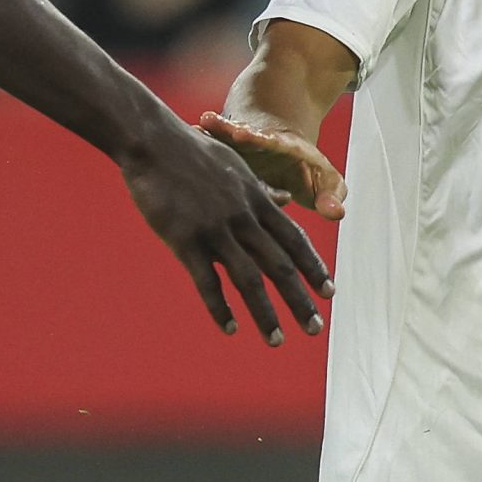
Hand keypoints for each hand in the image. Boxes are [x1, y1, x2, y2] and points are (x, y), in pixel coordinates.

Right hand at [122, 122, 334, 344]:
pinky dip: (220, 308)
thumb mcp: (236, 165)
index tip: (329, 292)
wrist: (152, 141)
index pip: (294, 239)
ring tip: (277, 340)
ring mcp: (215, 228)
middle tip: (315, 328)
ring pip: (248, 279)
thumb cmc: (191, 151)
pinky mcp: (185, 239)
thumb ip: (261, 190)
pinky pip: (207, 281)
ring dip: (266, 313)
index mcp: (256, 199)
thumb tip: (286, 200)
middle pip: (279, 264)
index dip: (313, 267)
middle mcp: (242, 216)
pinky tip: (230, 328)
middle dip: (299, 299)